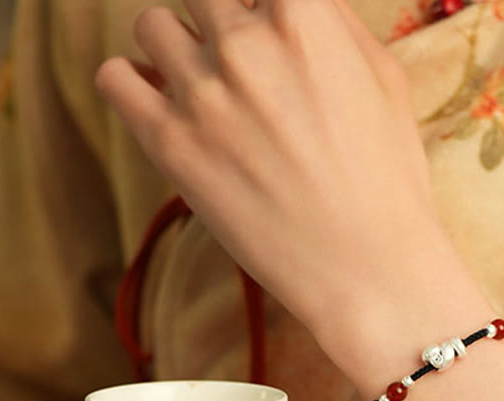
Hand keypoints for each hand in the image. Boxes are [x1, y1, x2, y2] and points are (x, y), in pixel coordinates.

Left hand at [94, 0, 475, 374]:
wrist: (369, 270)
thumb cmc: (389, 182)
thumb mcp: (386, 82)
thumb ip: (335, 25)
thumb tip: (295, 5)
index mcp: (305, 15)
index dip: (265, 8)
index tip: (267, 30)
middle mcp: (245, 42)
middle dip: (224, 23)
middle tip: (245, 67)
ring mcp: (202, 93)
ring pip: (152, 25)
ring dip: (178, 49)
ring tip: (208, 92)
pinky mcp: (170, 146)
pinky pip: (114, 78)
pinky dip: (132, 83)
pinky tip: (163, 105)